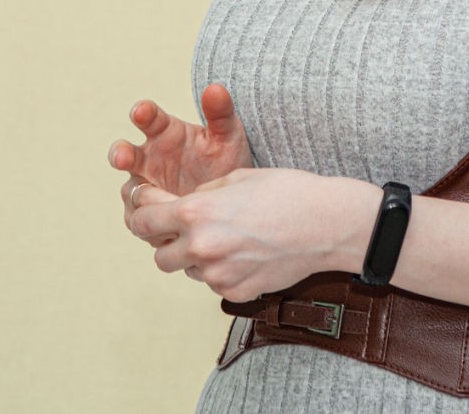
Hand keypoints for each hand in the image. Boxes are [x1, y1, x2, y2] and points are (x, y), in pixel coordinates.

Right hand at [109, 83, 253, 240]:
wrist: (230, 199)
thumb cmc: (224, 158)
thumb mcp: (228, 135)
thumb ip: (220, 113)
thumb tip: (215, 88)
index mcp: (164, 131)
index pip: (148, 118)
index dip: (142, 113)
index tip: (141, 111)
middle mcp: (147, 158)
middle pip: (123, 153)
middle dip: (120, 154)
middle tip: (121, 157)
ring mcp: (144, 187)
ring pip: (131, 192)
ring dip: (139, 196)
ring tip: (158, 200)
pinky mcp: (146, 215)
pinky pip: (140, 221)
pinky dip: (151, 224)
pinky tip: (167, 228)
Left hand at [129, 169, 378, 302]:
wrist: (328, 224)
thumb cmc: (288, 192)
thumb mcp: (237, 177)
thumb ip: (202, 194)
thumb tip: (181, 204)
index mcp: (196, 212)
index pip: (143, 220)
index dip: (140, 212)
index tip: (146, 208)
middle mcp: (200, 247)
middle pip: (159, 255)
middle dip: (167, 242)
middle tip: (186, 228)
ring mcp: (218, 275)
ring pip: (188, 271)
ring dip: (195, 257)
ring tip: (226, 238)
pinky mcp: (236, 293)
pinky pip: (215, 283)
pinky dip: (222, 270)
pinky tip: (246, 253)